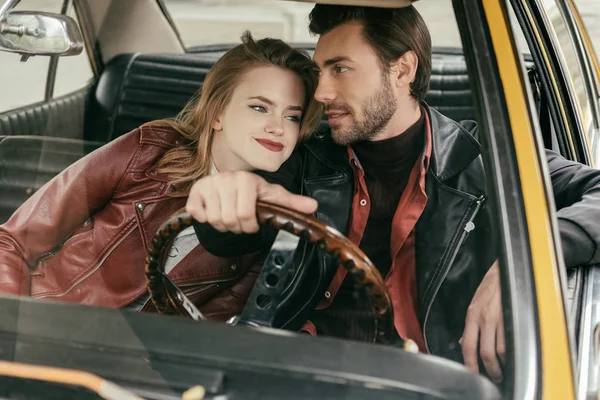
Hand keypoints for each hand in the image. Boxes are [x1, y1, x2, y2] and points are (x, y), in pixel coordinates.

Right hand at [185, 171, 317, 233]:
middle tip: (238, 221)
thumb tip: (313, 207)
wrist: (227, 187)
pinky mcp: (193, 192)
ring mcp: (207, 184)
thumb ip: (291, 203)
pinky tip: (213, 210)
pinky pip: (197, 216)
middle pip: (228, 220)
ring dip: (221, 225)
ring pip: (214, 220)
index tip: (252, 223)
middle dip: (235, 227)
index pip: (245, 216)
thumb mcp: (272, 197)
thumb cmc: (252, 194)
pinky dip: (205, 219)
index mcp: (246, 179)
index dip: (249, 226)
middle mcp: (225, 178)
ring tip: (227, 215)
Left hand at [460, 260, 504, 382]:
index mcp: (472, 315)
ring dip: (502, 364)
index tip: (471, 373)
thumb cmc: (490, 286)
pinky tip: (512, 356)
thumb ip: (470, 325)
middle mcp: (485, 318)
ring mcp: (501, 318)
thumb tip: (464, 342)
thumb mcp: (474, 304)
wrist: (505, 270)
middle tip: (493, 377)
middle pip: (485, 352)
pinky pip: (513, 340)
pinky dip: (512, 352)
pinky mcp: (514, 317)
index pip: (468, 345)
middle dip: (489, 369)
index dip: (469, 363)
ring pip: (501, 350)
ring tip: (503, 370)